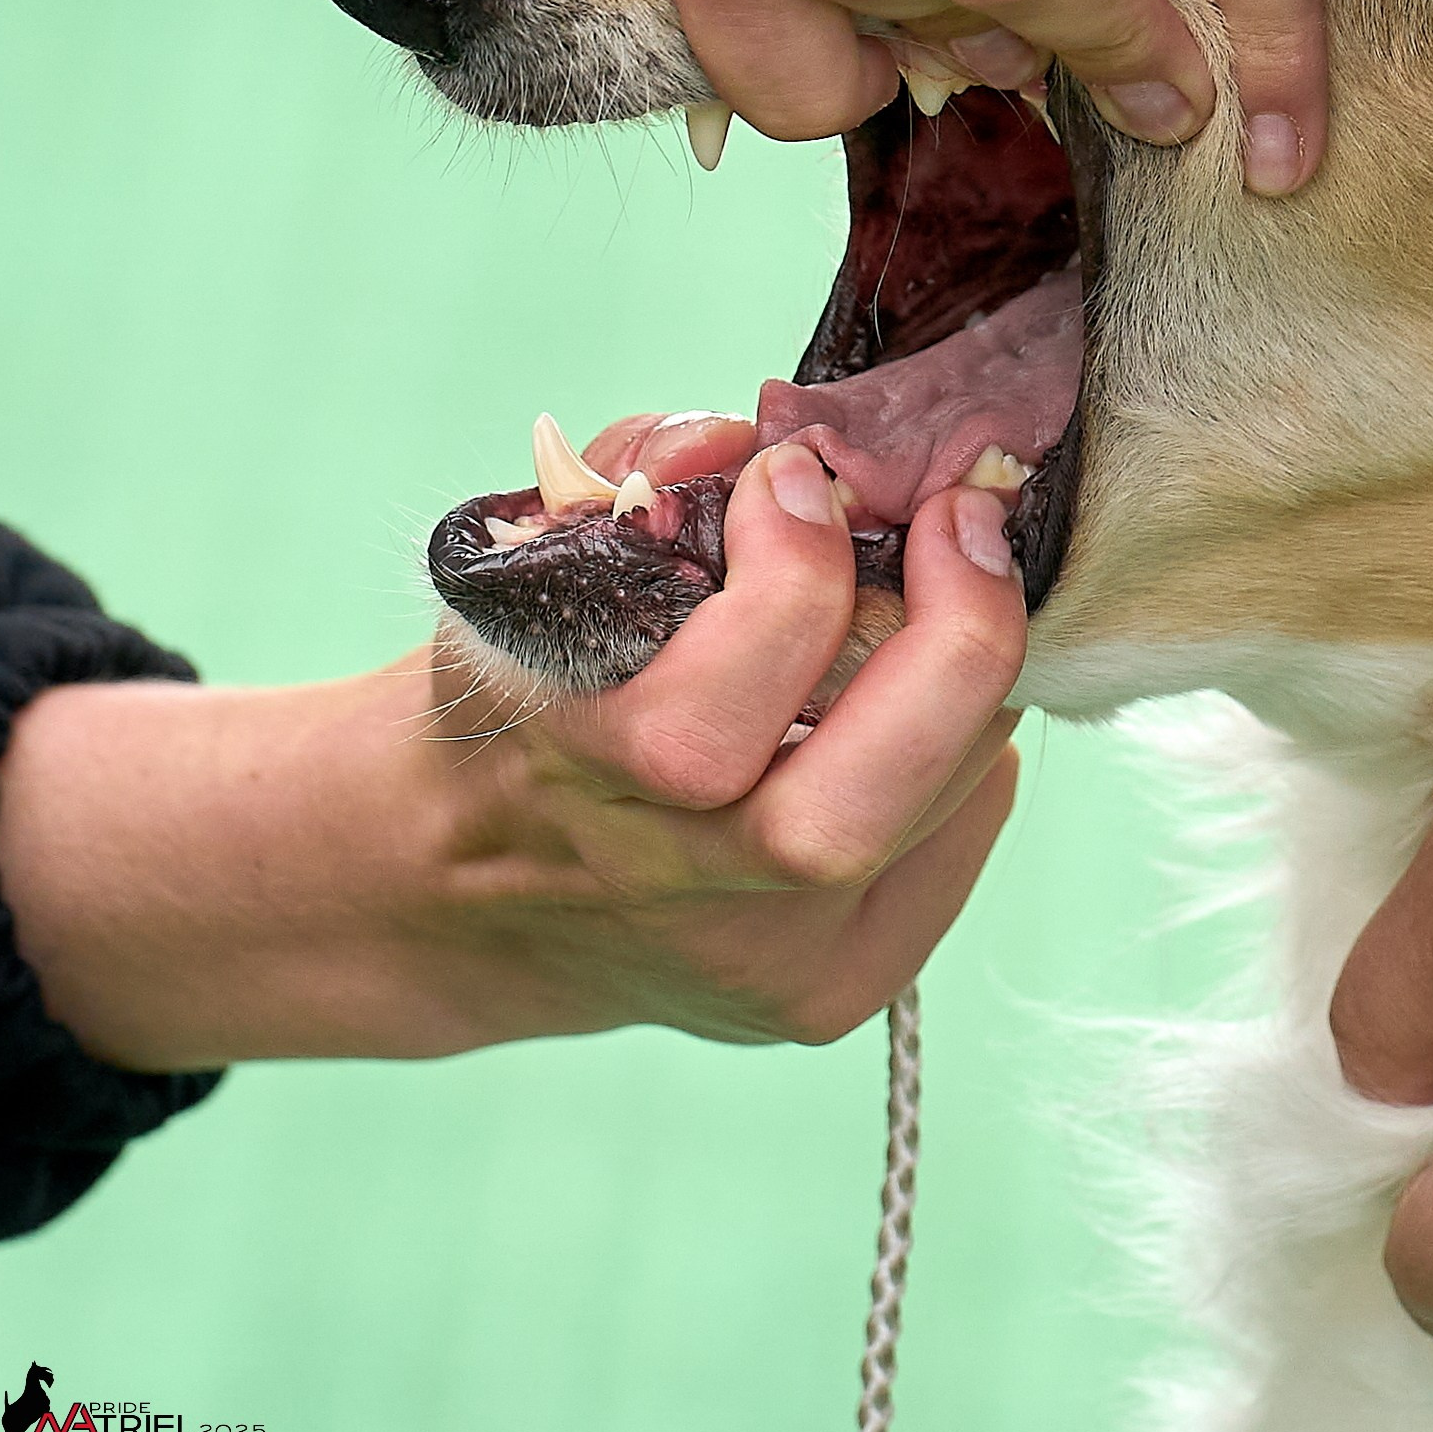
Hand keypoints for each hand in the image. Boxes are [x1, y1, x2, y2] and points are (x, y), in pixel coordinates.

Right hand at [0, 443, 1024, 1065]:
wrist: (460, 881)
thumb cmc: (525, 679)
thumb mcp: (540, 557)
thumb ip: (646, 470)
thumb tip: (758, 434)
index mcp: (560, 775)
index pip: (701, 723)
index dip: (791, 577)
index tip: (806, 476)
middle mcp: (659, 894)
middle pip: (843, 817)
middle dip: (948, 645)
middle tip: (965, 520)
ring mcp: (752, 966)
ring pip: (927, 823)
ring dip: (972, 681)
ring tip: (964, 584)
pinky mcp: (824, 996)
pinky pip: (950, 857)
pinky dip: (971, 757)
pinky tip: (939, 696)